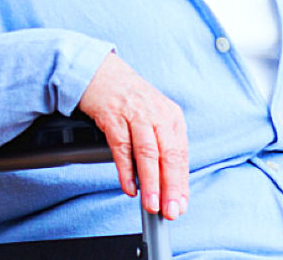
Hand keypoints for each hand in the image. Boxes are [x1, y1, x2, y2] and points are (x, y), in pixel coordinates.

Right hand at [76, 52, 188, 219]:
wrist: (101, 72)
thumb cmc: (129, 98)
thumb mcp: (154, 116)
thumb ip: (161, 146)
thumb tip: (167, 182)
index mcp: (171, 116)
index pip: (181, 155)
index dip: (181, 183)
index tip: (181, 205)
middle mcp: (157, 114)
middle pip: (168, 155)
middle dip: (170, 186)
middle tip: (170, 210)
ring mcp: (135, 114)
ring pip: (147, 153)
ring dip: (151, 182)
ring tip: (151, 203)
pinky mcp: (113, 116)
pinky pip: (122, 147)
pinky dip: (126, 170)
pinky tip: (129, 187)